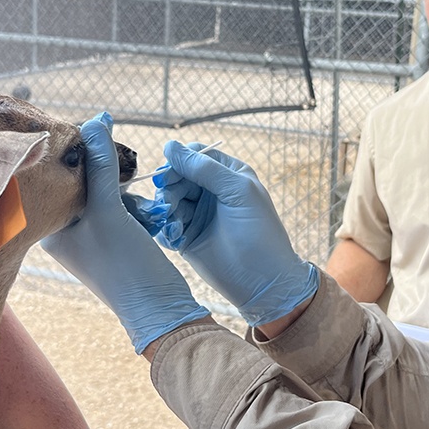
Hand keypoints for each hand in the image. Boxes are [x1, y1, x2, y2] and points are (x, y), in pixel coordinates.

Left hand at [41, 114, 209, 352]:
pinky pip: (119, 206)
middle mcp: (62, 231)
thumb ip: (102, 164)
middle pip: (80, 180)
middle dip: (107, 172)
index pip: (54, 175)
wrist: (160, 309)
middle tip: (125, 166)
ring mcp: (87, 236)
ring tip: (138, 204)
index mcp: (48, 227)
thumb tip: (95, 121)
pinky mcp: (112, 239)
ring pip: (104, 191)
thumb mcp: (110, 210)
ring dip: (124, 189)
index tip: (97, 132)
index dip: (76, 151)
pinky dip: (134, 204)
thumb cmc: (125, 265)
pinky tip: (146, 215)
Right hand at [150, 141, 317, 325]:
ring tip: (175, 223)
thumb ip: (204, 168)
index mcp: (228, 174)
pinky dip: (165, 227)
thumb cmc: (258, 232)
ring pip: (168, 199)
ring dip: (166, 208)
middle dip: (169, 186)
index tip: (169, 175)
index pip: (195, 155)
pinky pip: (166, 223)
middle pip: (177, 176)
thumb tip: (169, 146)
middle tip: (169, 201)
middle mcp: (211, 191)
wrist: (263, 282)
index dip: (179, 162)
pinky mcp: (187, 236)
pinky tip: (175, 237)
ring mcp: (198, 214)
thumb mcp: (237, 191)